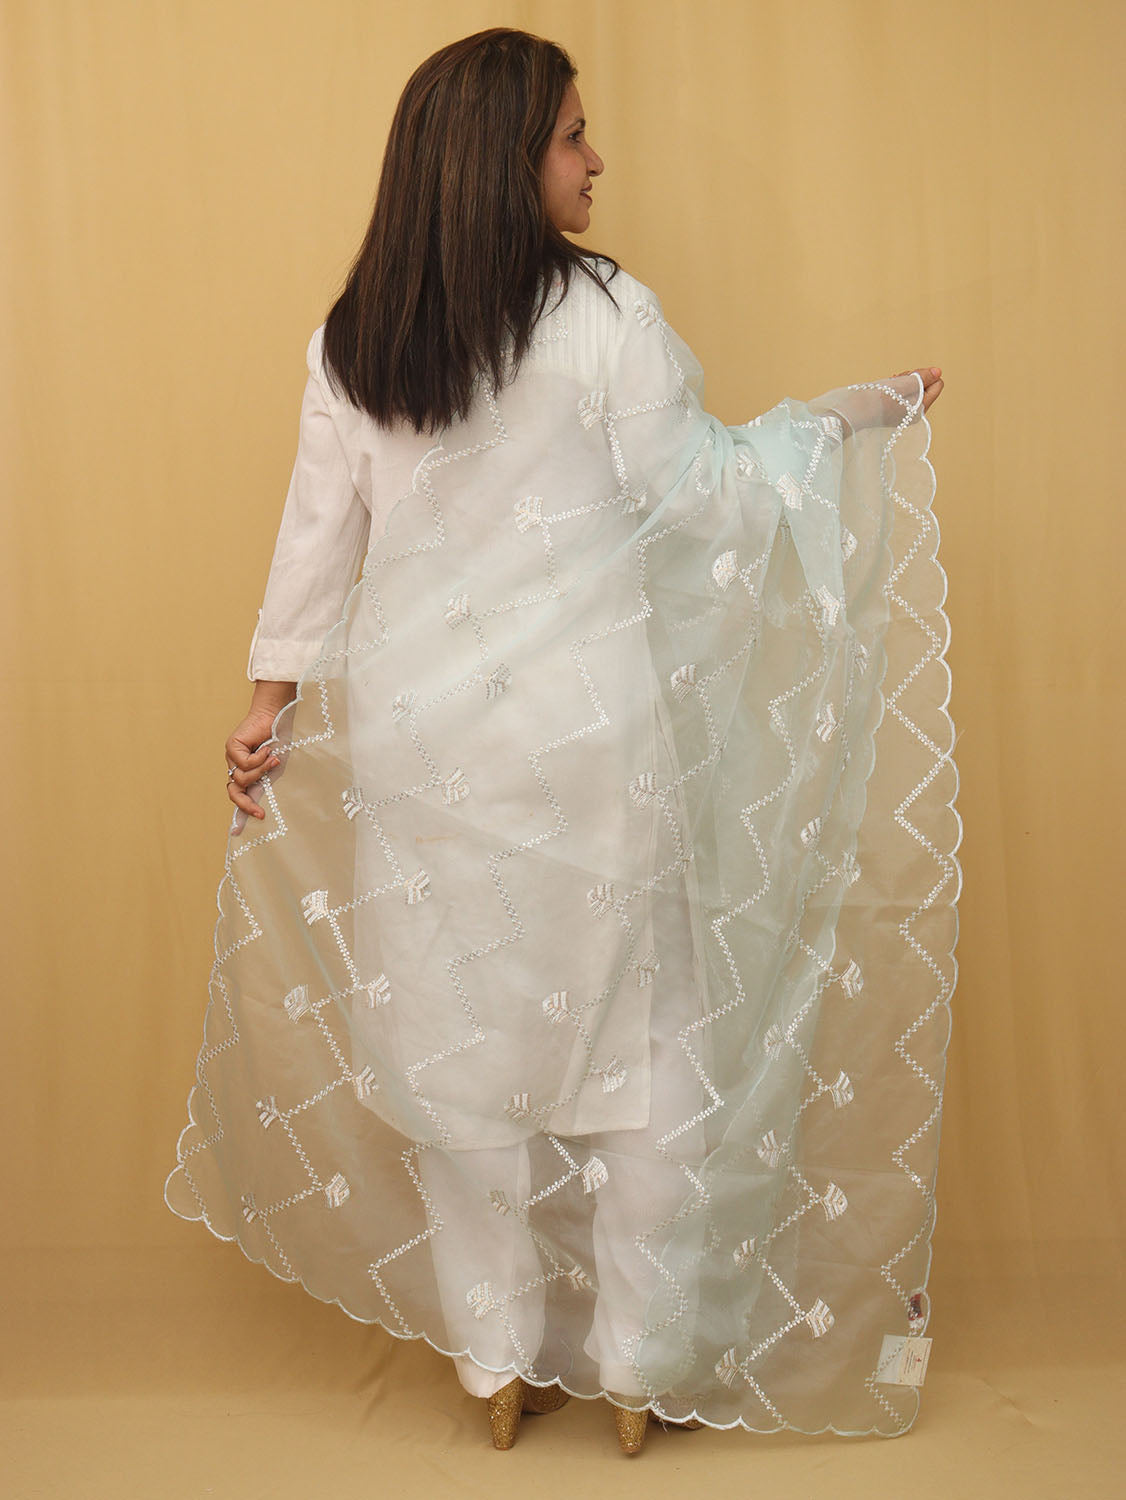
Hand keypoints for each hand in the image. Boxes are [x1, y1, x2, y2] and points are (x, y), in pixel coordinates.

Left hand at [225, 704, 285, 831]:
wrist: (275, 714)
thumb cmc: (279, 737)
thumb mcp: (275, 764)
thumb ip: (270, 779)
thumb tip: (269, 801)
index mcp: (246, 771)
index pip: (238, 794)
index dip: (240, 811)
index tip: (237, 832)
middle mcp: (236, 766)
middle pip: (233, 792)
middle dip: (245, 805)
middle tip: (260, 813)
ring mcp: (232, 757)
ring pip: (241, 778)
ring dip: (260, 771)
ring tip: (273, 759)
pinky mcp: (232, 747)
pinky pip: (244, 763)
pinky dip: (259, 759)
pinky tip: (266, 748)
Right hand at [814, 366, 944, 434]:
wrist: (850, 412)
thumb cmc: (876, 399)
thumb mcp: (903, 384)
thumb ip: (923, 377)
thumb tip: (938, 372)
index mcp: (920, 410)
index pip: (937, 385)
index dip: (925, 375)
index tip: (908, 377)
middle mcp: (912, 414)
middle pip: (924, 386)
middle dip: (912, 378)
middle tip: (896, 379)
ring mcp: (901, 413)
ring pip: (911, 388)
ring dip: (901, 381)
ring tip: (888, 383)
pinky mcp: (890, 410)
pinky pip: (899, 393)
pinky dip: (893, 387)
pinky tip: (884, 386)